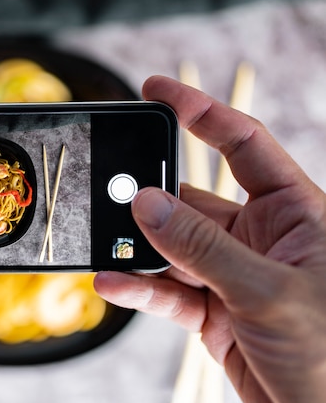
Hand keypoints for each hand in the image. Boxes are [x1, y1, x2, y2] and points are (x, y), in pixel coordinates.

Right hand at [94, 76, 325, 402]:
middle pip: (194, 201)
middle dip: (153, 197)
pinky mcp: (213, 312)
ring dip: (138, 249)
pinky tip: (113, 284)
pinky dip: (140, 288)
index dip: (200, 113)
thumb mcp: (268, 292)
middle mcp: (262, 238)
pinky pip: (168, 291)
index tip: (155, 89)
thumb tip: (148, 202)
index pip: (244, 144)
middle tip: (112, 190)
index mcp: (296, 214)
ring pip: (173, 248)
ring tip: (105, 246)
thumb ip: (202, 246)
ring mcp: (233, 275)